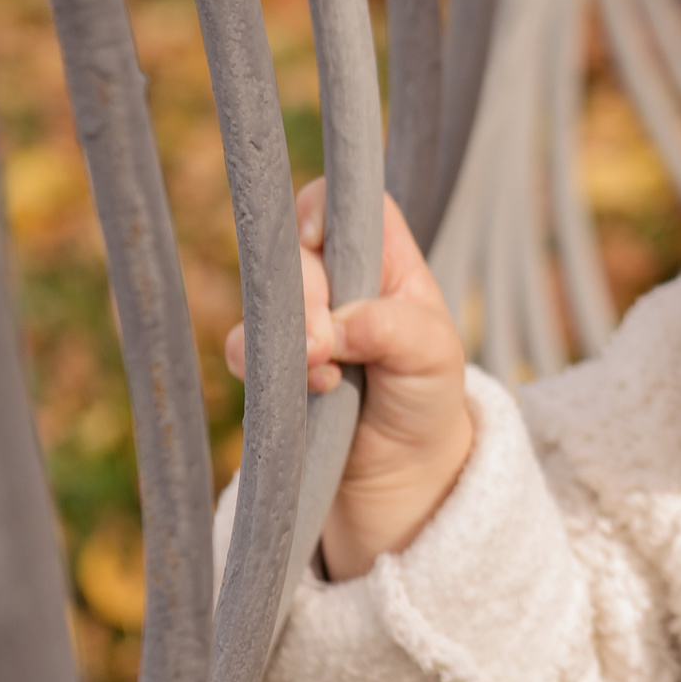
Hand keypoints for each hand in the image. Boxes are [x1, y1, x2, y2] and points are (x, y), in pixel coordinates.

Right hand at [225, 180, 473, 578]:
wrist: (402, 480)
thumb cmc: (428, 403)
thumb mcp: (436, 360)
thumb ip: (394, 329)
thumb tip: (335, 325)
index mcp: (387, 260)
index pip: (346, 201)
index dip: (324, 209)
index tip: (317, 240)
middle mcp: (341, 280)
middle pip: (298, 250)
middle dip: (307, 293)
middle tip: (326, 345)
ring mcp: (303, 320)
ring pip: (265, 295)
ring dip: (286, 333)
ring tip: (325, 375)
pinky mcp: (274, 364)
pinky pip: (244, 346)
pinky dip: (264, 366)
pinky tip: (308, 392)